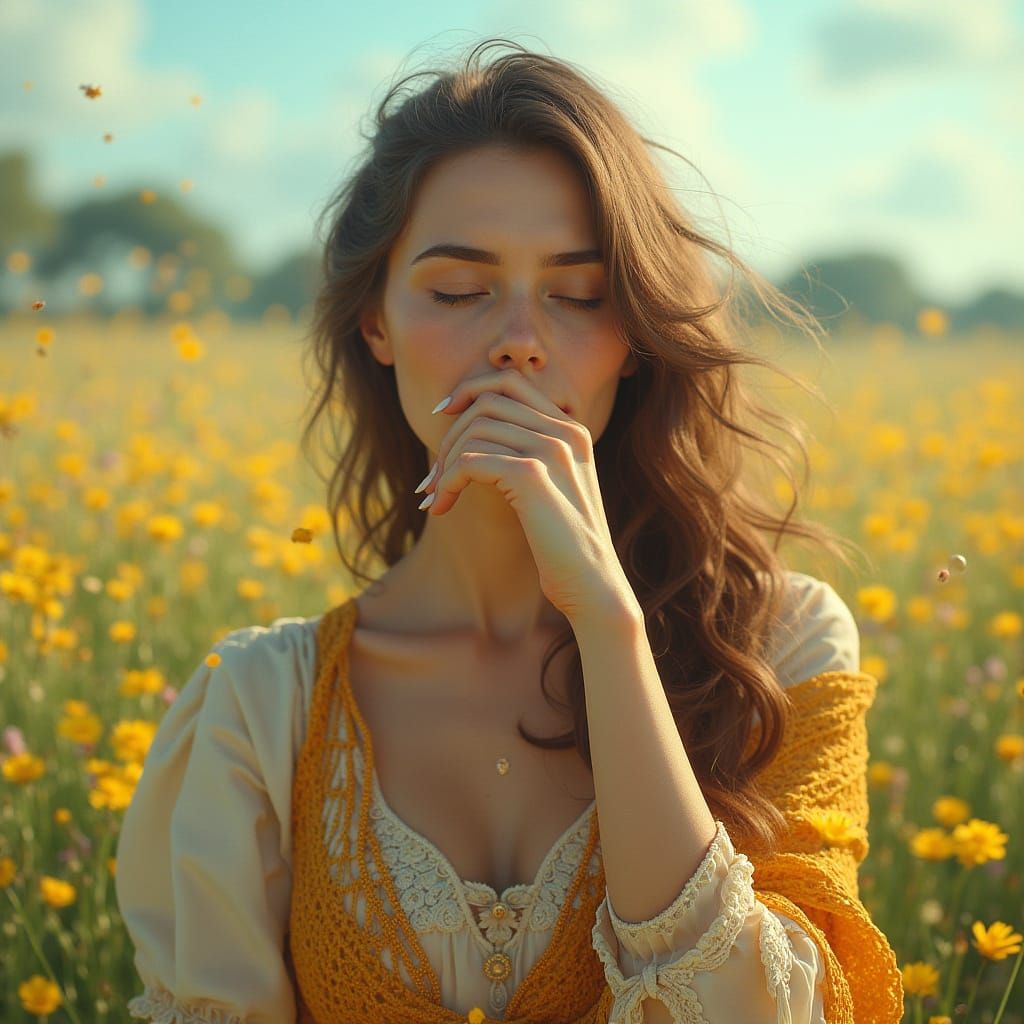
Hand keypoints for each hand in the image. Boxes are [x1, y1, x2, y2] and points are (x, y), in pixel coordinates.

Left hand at [418, 368, 635, 621]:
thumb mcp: (551, 487)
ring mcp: (551, 450)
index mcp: (571, 429)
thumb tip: (468, 432)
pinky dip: (447, 482)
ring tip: (435, 495)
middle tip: (433, 476)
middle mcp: (565, 432)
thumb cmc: (563, 543)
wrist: (591, 583)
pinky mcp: (531, 475)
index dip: (469, 390)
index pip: (510, 380)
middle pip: (486, 402)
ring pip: (473, 432)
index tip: (441, 415)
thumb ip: (526, 452)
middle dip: (449, 435)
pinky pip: (469, 461)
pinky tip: (442, 507)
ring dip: (443, 464)